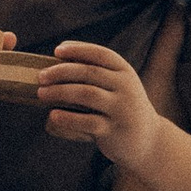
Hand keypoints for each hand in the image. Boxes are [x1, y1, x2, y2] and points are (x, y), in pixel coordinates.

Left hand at [38, 34, 166, 179]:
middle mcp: (126, 87)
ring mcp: (121, 109)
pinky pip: (87, 121)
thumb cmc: (124, 109)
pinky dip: (67, 118)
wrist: (149, 141)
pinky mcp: (114, 130)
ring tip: (41, 94)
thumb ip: (97, 75)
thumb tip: (57, 64)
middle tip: (40, 76)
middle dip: (61, 72)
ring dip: (60, 92)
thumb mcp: (119, 87)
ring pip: (86, 94)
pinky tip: (52, 116)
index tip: (57, 50)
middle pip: (89, 73)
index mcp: (125, 72)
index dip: (78, 50)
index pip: (100, 54)